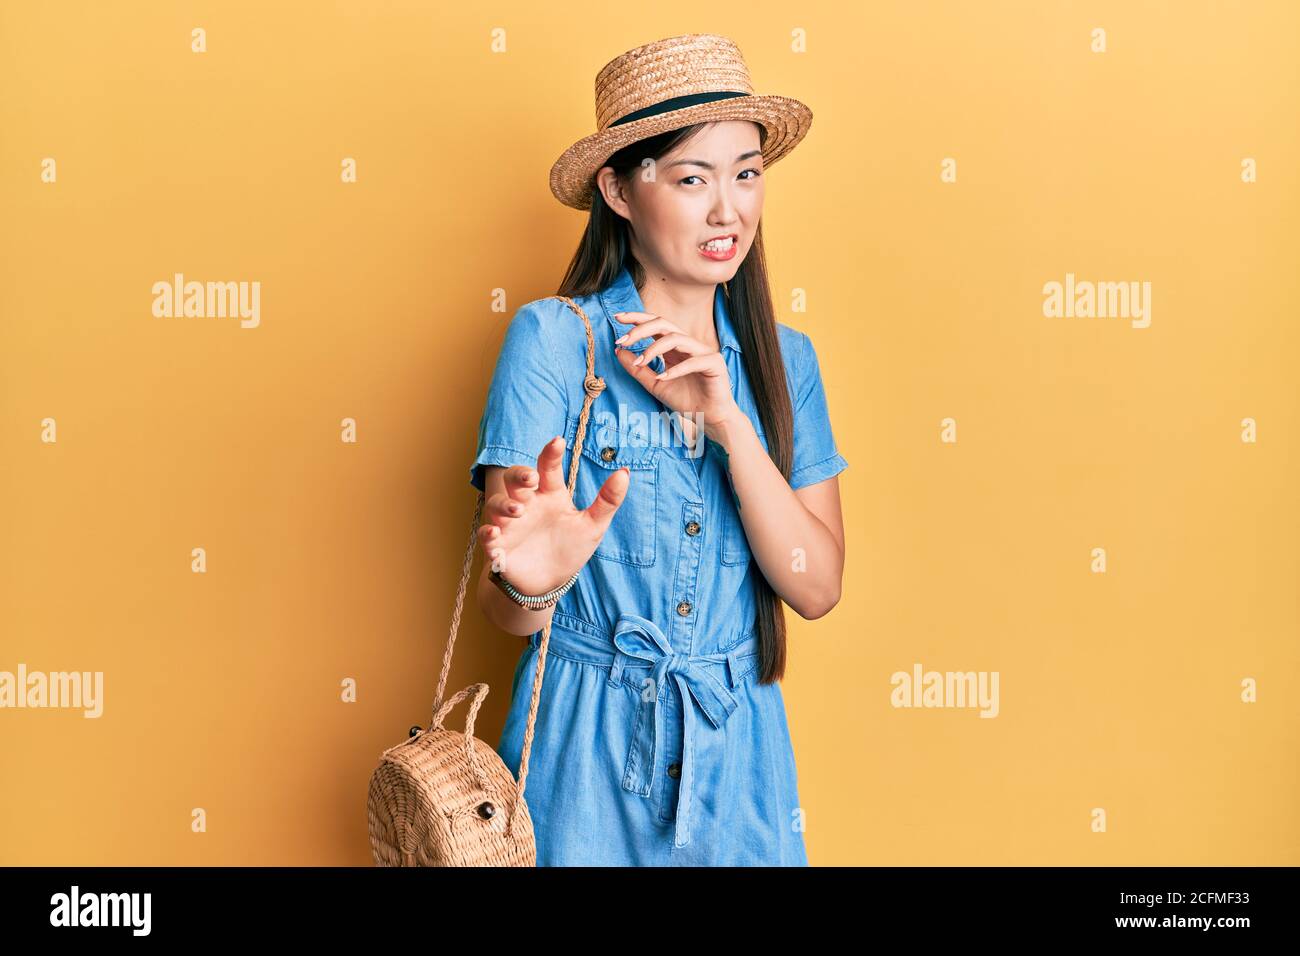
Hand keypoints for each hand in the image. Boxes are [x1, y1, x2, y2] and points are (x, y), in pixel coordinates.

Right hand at [477, 436, 629, 594]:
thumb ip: (607, 500)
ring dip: (504, 504)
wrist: (551, 581)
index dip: (550, 453)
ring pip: (496, 503)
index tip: (557, 442)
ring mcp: (510, 524)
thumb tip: (625, 472)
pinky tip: (495, 535)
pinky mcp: (499, 546)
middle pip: (515, 479)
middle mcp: (527, 504)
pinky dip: (488, 534)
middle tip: (531, 478)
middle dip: (519, 475)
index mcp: (550, 494)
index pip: (547, 467)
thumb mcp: (593, 525)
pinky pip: (486, 535)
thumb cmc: (570, 547)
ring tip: (518, 511)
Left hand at [613, 311, 739, 430]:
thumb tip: (618, 351)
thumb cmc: (685, 400)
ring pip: (676, 338)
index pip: (655, 324)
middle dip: (641, 329)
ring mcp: (702, 351)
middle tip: (623, 340)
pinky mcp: (714, 363)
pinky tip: (662, 378)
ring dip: (654, 349)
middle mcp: (687, 344)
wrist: (709, 418)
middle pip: (663, 324)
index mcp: (674, 346)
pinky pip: (693, 361)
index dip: (637, 318)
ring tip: (640, 362)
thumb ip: (637, 369)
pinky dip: (675, 370)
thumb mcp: (654, 384)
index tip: (618, 318)